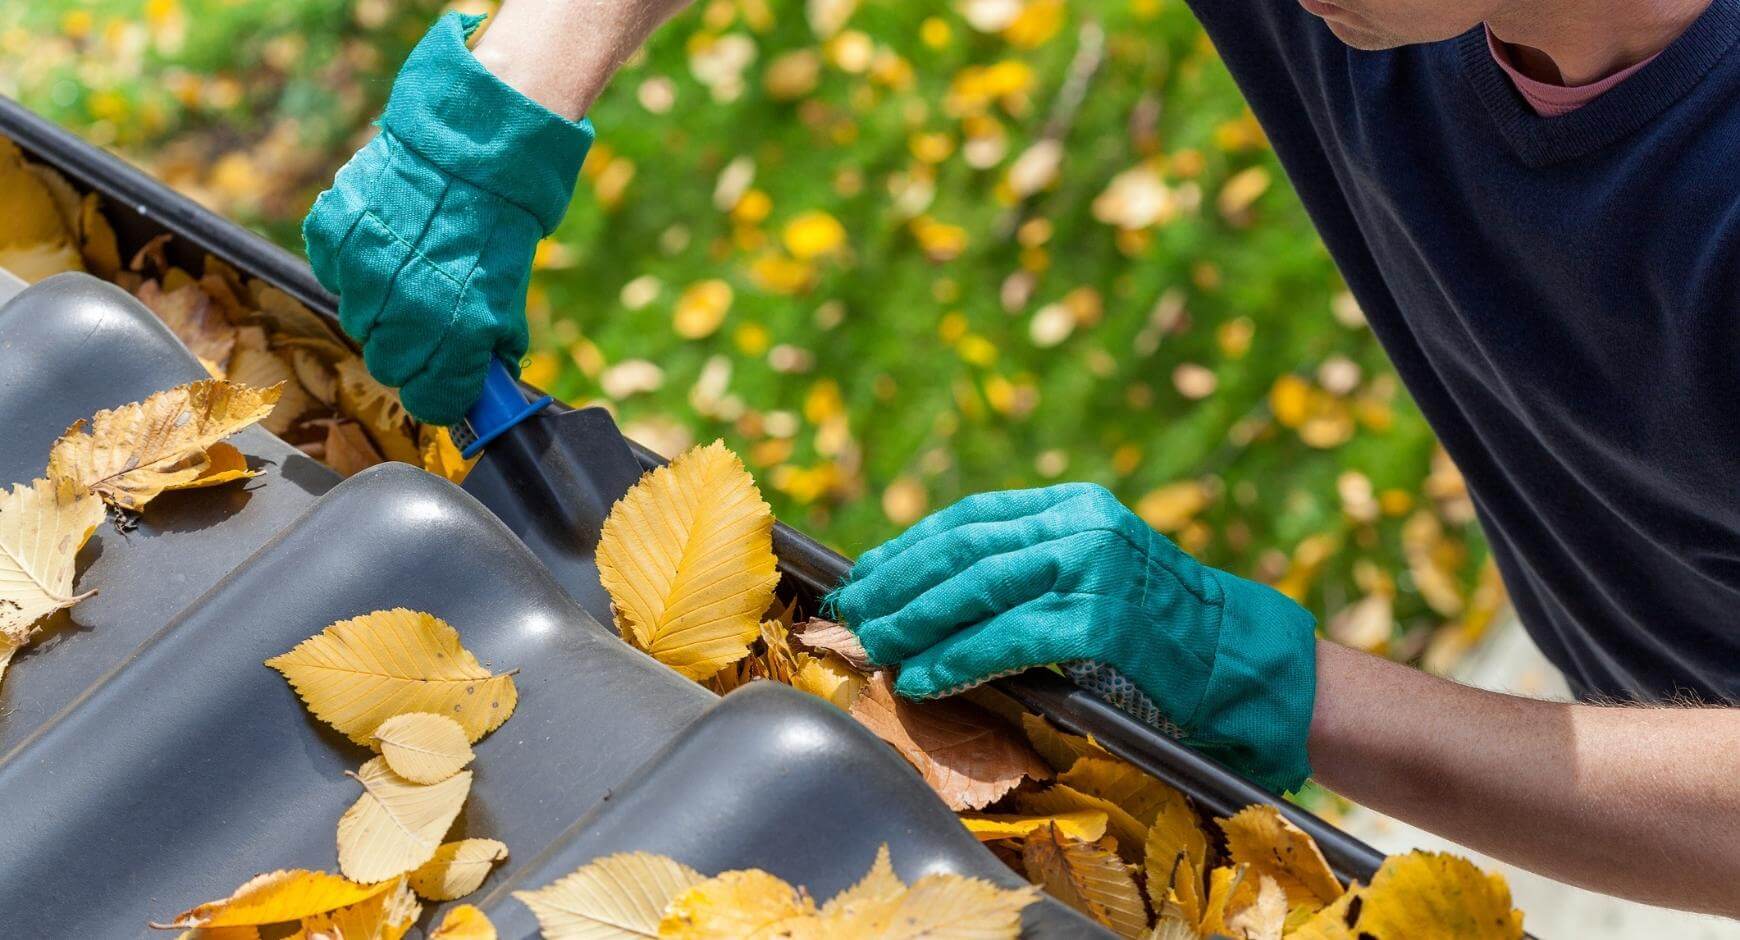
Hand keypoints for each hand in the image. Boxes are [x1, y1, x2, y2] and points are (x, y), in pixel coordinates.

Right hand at [302, 13, 592, 424]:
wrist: (471, 146)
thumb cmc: (498, 223)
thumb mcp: (509, 293)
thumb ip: (492, 345)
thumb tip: (487, 384)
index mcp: (458, 331)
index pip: (430, 401)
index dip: (439, 394)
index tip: (445, 383)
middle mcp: (406, 309)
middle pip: (389, 366)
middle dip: (410, 352)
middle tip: (428, 320)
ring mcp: (364, 272)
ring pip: (359, 321)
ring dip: (380, 307)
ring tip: (408, 268)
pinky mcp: (333, 236)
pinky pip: (333, 274)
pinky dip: (353, 266)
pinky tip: (383, 242)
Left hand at [829, 483, 1318, 792]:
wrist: (1246, 664)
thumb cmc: (1166, 631)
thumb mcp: (1099, 572)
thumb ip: (1034, 567)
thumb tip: (937, 592)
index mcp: (1076, 505)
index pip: (971, 517)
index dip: (910, 546)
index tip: (867, 574)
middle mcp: (1082, 525)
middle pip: (963, 548)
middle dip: (898, 583)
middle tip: (853, 613)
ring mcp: (1093, 569)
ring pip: (977, 589)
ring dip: (915, 622)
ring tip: (876, 646)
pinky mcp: (1101, 621)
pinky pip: (1007, 639)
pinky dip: (956, 659)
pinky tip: (923, 677)